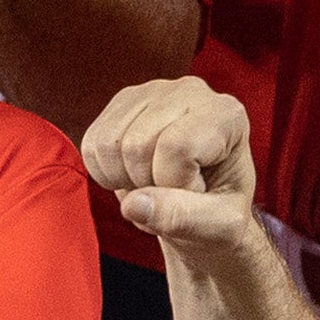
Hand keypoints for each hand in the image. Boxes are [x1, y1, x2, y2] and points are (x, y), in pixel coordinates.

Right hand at [83, 76, 263, 255]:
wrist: (202, 207)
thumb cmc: (220, 214)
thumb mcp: (218, 227)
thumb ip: (183, 218)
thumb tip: (133, 204)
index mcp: (227, 114)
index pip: (177, 146)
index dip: (177, 184)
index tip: (197, 194)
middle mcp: (190, 91)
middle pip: (137, 144)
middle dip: (148, 185)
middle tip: (172, 194)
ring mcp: (152, 91)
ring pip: (108, 144)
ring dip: (125, 181)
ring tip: (154, 186)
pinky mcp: (122, 103)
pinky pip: (92, 144)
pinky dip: (105, 173)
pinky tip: (134, 176)